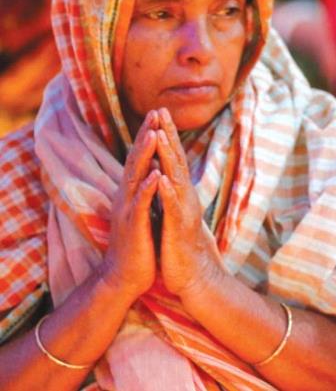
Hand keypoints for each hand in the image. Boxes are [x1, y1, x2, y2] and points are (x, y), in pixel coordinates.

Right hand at [99, 111, 158, 298]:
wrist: (124, 277)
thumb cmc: (137, 246)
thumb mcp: (142, 214)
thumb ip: (146, 194)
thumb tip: (153, 173)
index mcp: (132, 194)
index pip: (140, 160)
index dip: (148, 138)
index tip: (158, 117)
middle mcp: (127, 197)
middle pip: (136, 160)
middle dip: (146, 136)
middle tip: (155, 112)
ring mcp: (129, 210)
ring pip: (136, 177)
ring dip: (144, 155)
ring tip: (154, 133)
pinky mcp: (133, 226)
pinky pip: (141, 203)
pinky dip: (147, 188)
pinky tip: (154, 174)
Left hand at [154, 108, 225, 296]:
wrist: (198, 280)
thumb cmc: (183, 251)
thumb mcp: (175, 219)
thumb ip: (172, 199)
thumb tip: (166, 181)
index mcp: (181, 197)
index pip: (173, 161)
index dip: (166, 137)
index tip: (158, 115)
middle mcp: (186, 199)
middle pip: (177, 162)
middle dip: (168, 136)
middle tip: (160, 111)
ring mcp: (184, 213)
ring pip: (176, 179)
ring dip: (169, 157)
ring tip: (161, 135)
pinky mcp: (180, 230)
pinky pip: (172, 208)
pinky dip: (167, 192)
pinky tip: (161, 178)